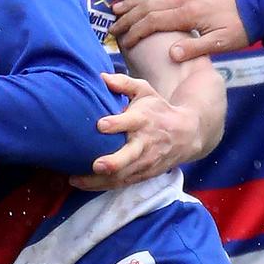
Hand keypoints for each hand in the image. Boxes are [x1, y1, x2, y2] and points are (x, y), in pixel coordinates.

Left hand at [69, 71, 199, 190]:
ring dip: (100, 180)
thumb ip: (123, 83)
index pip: (131, 122)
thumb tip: (101, 77)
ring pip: (123, 174)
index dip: (117, 124)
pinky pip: (122, 183)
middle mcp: (145, 143)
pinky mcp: (143, 174)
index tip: (101, 125)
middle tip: (96, 165)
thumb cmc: (158, 109)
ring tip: (76, 179)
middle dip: (114, 162)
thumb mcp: (145, 91)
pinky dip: (103, 186)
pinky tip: (83, 184)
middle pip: (130, 156)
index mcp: (144, 119)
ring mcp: (145, 161)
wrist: (187, 134)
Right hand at [110, 0, 246, 60]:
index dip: (135, 32)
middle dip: (127, 18)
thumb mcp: (220, 43)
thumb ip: (195, 49)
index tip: (123, 43)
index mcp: (188, 13)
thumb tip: (171, 54)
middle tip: (111, 28)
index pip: (152, 21)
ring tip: (115, 8)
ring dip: (132, 1)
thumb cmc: (239, 29)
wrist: (257, 8)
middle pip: (147, 6)